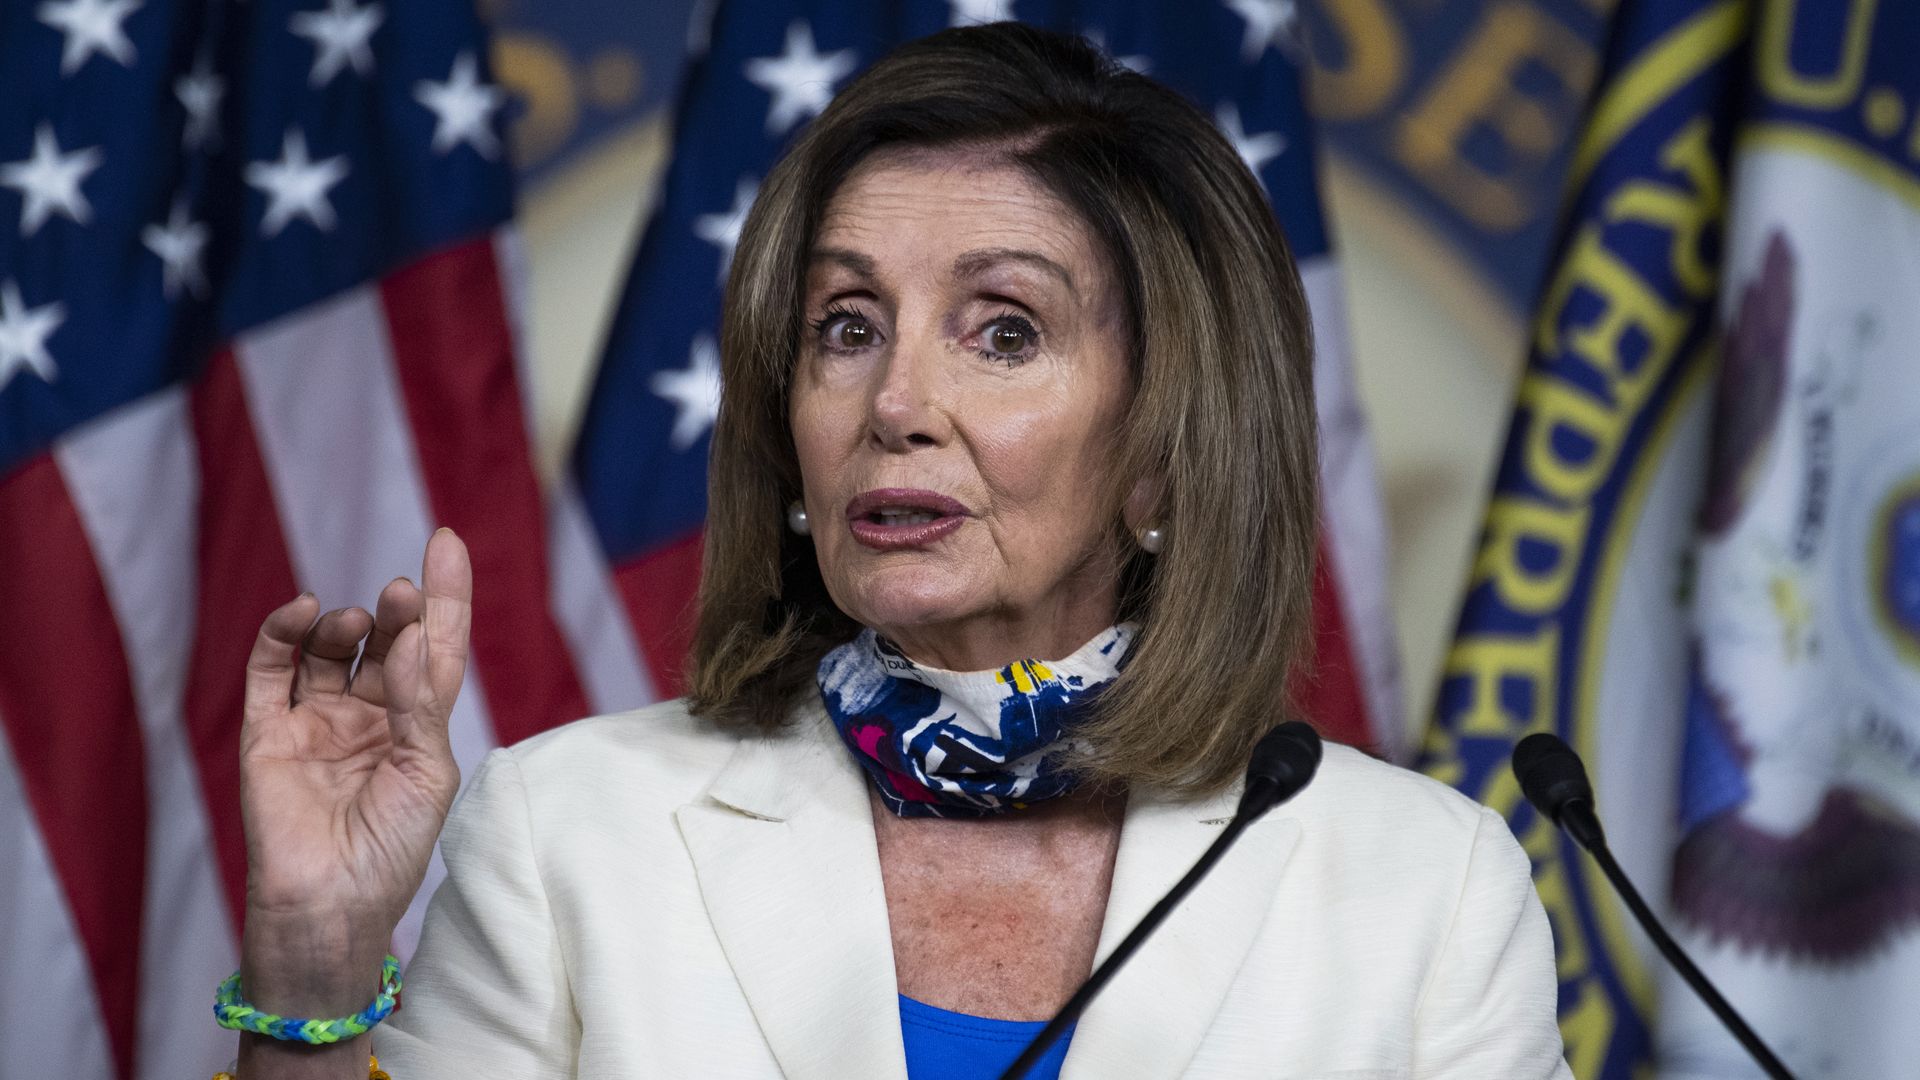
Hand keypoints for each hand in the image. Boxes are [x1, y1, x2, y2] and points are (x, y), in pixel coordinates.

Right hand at [237, 529, 470, 1002]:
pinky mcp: (268, 731)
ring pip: (328, 649)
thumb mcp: (427, 774)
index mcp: (418, 724)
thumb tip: (415, 636)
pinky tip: (304, 612)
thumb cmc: (392, 850)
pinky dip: (282, 635)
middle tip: (401, 591)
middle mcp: (368, 714)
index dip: (444, 595)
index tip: (445, 540)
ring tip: (357, 619)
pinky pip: (271, 670)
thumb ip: (421, 703)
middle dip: (396, 610)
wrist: (332, 905)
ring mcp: (317, 720)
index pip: (436, 646)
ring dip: (344, 623)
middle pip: (385, 641)